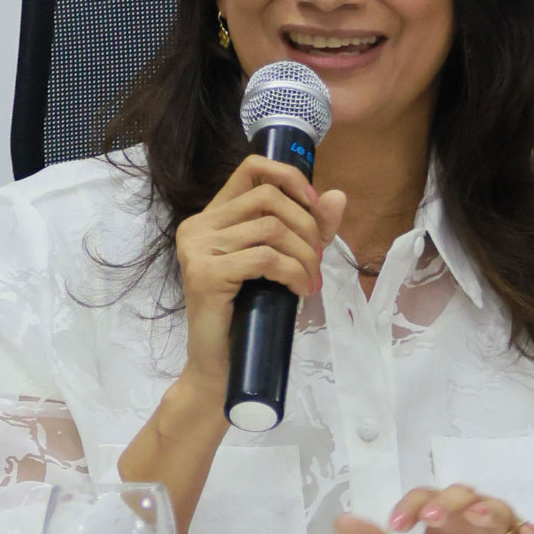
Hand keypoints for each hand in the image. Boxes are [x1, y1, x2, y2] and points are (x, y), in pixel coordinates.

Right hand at [169, 156, 346, 397]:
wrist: (220, 365)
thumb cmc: (248, 315)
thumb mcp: (282, 263)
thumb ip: (307, 229)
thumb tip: (336, 196)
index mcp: (211, 218)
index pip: (251, 169)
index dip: (289, 177)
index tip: (313, 205)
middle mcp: (198, 227)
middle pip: (267, 198)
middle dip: (306, 226)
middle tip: (316, 260)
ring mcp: (197, 249)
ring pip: (271, 228)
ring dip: (304, 255)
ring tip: (310, 281)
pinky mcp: (205, 274)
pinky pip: (266, 258)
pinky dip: (293, 273)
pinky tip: (298, 291)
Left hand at [333, 485, 533, 533]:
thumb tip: (341, 523)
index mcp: (445, 518)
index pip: (426, 498)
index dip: (411, 506)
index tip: (397, 526)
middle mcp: (475, 518)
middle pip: (464, 494)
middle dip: (449, 502)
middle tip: (435, 518)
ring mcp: (507, 532)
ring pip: (502, 510)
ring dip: (490, 512)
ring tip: (478, 523)